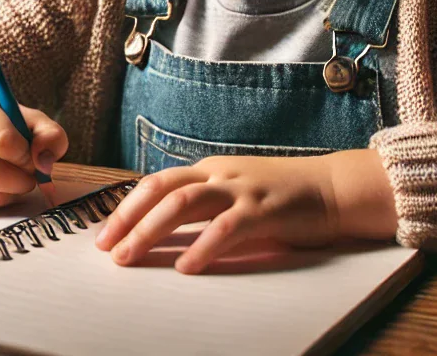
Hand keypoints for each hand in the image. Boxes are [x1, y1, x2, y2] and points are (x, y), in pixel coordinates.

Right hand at [0, 94, 67, 212]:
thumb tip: (45, 163)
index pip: (3, 140)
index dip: (26, 155)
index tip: (31, 154)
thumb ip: (49, 135)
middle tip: (27, 171)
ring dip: (10, 193)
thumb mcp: (28, 121)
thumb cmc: (2, 128)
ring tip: (8, 176)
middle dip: (21, 179)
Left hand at [95, 149, 396, 274]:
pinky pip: (226, 228)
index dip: (127, 207)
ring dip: (151, 231)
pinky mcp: (264, 210)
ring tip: (131, 256)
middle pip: (161, 191)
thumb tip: (164, 231)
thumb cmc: (281, 196)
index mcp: (208, 171)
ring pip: (184, 205)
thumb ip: (205, 206)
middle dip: (128, 219)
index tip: (105, 233)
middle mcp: (218, 174)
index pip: (157, 184)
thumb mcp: (236, 193)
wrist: (331, 187)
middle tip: (107, 249)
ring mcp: (240, 190)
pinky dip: (202, 247)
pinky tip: (186, 266)